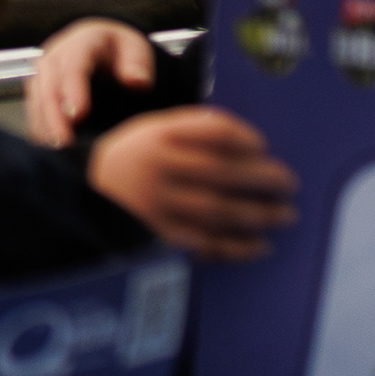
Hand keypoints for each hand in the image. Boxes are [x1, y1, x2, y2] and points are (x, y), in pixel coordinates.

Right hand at [24, 19, 154, 145]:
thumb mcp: (136, 49)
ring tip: (55, 153)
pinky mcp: (38, 90)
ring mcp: (43, 73)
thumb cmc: (122, 52)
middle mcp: (54, 56)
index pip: (74, 66)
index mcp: (81, 42)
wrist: (102, 47)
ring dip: (44, 126)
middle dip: (53, 116)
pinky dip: (40, 130)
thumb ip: (138, 64)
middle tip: (63, 143)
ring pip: (37, 100)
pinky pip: (34, 111)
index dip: (73, 90)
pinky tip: (49, 150)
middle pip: (48, 86)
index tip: (78, 115)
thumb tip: (137, 82)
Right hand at [88, 105, 296, 260]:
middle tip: (289, 182)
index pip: (213, 131)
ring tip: (286, 214)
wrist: (84, 194)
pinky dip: (238, 247)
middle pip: (223, 171)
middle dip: (264, 177)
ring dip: (260, 214)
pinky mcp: (162, 236)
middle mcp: (160, 168)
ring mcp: (160, 204)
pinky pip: (207, 243)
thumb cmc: (131, 159)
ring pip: (220, 209)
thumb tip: (247, 140)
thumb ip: (191, 128)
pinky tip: (260, 245)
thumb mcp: (151, 129)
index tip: (263, 145)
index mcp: (157, 137)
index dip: (245, 138)